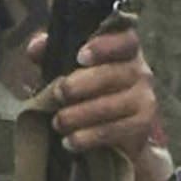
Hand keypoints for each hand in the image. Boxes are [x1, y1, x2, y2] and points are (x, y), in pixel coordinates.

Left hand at [42, 25, 166, 171]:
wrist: (115, 134)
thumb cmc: (86, 92)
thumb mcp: (67, 70)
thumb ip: (51, 54)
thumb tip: (35, 47)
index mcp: (123, 50)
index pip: (124, 39)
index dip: (104, 46)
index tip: (80, 56)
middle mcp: (139, 70)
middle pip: (114, 73)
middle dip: (82, 84)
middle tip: (58, 93)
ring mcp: (144, 97)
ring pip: (113, 104)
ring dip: (80, 114)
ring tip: (58, 122)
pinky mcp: (142, 125)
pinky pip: (115, 130)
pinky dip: (89, 137)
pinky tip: (69, 141)